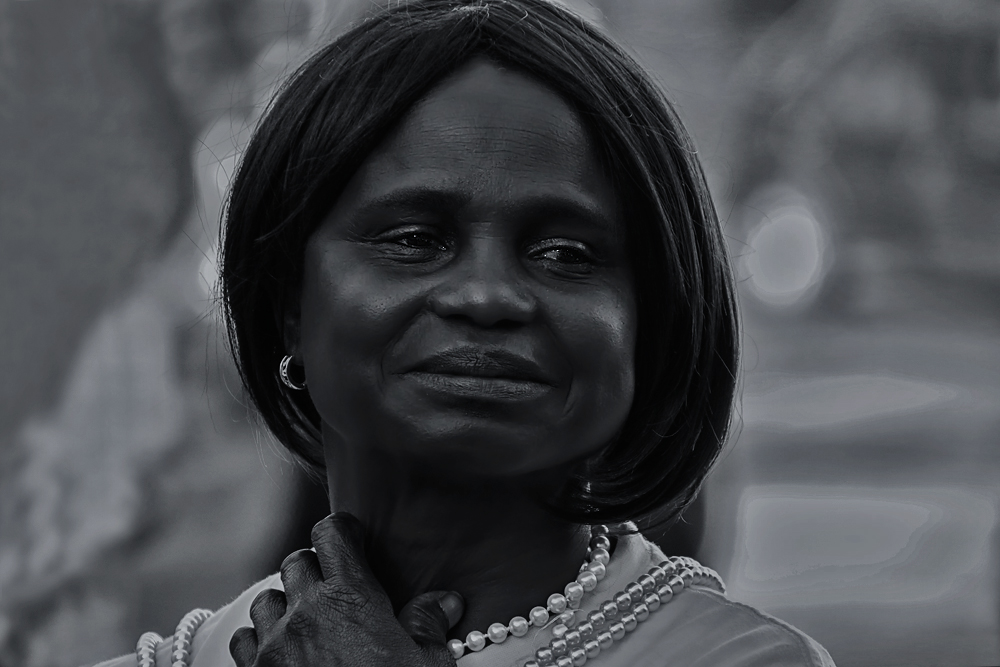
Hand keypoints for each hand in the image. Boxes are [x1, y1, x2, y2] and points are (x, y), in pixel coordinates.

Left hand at [230, 513, 463, 666]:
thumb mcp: (426, 666)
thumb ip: (429, 625)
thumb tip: (446, 601)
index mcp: (351, 597)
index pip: (332, 534)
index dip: (343, 530)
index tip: (354, 540)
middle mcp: (305, 611)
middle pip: (297, 562)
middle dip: (316, 568)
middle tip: (336, 589)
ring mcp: (274, 645)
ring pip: (266, 598)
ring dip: (285, 603)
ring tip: (308, 621)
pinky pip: (245, 639)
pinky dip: (260, 639)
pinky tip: (281, 651)